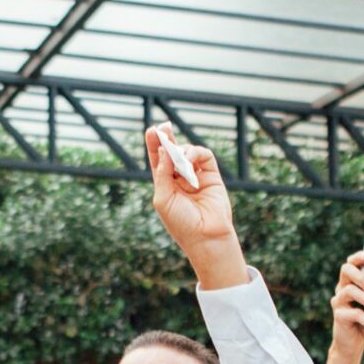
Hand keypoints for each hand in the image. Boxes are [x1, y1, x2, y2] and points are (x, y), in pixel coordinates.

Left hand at [145, 125, 245, 290]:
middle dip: (168, 139)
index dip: (155, 146)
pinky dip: (196, 153)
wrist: (205, 236)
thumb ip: (163, 173)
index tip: (151, 130)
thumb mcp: (163, 198)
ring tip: (180, 160)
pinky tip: (189, 160)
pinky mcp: (212, 176)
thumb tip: (166, 150)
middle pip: (172, 153)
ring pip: (188, 153)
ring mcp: (197, 177)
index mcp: (166, 185)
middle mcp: (180, 179)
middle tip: (163, 127)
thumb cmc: (181, 223)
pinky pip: (205, 156)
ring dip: (181, 152)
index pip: (158, 161)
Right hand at [325, 251, 363, 363]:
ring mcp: (339, 301)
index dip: (358, 257)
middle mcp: (342, 288)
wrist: (355, 343)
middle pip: (346, 271)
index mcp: (352, 282)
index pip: (351, 263)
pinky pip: (353, 314)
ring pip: (350, 292)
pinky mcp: (339, 316)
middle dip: (361, 276)